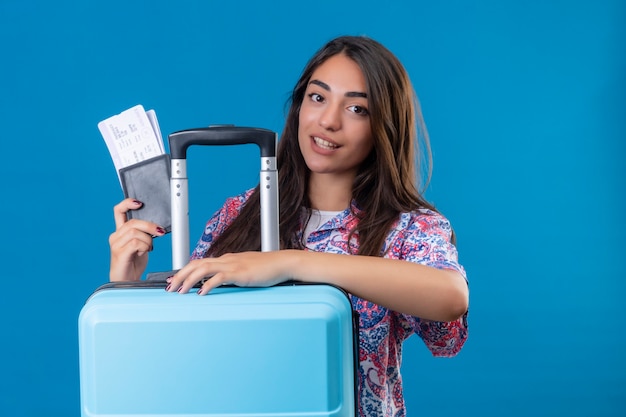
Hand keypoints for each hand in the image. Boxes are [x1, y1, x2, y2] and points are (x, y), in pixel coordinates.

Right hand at [109, 198, 165, 280]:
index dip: (127, 203)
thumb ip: (144, 234)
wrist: (127, 281)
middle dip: (150, 226)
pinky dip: (144, 246)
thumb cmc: (134, 263)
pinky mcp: (120, 253)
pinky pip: (136, 243)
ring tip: (149, 248)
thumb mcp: (141, 244)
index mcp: (120, 232)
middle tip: (160, 232)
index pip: (118, 211)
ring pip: (135, 232)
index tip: (139, 203)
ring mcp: (116, 245)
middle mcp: (115, 236)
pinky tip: (144, 252)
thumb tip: (156, 227)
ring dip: (148, 240)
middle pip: (133, 222)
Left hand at [166, 251, 293, 294]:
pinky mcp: (240, 273)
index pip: (200, 262)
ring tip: (180, 291)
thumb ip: (232, 275)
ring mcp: (232, 265)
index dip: (184, 271)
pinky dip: (207, 285)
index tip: (173, 281)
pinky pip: (219, 277)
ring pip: (203, 268)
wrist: (283, 263)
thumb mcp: (246, 271)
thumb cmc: (267, 268)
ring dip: (188, 280)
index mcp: (227, 259)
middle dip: (180, 275)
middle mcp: (226, 260)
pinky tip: (201, 293)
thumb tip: (221, 283)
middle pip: (196, 264)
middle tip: (169, 288)